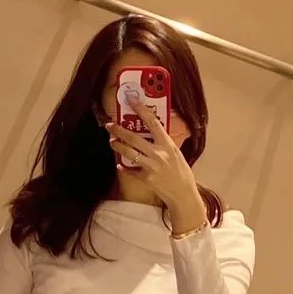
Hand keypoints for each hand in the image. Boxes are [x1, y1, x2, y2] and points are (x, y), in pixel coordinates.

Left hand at [107, 101, 206, 231]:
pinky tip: (120, 164)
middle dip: (118, 130)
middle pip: (134, 138)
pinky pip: (130, 170)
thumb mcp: (175, 152)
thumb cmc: (180, 171)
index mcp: (167, 144)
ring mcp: (151, 167)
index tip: (131, 100)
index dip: (141, 109)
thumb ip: (163, 142)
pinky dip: (123, 167)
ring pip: (128, 153)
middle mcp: (159, 154)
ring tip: (112, 141)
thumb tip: (151, 130)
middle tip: (110, 125)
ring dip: (117, 146)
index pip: (153, 122)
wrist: (183, 193)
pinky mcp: (146, 179)